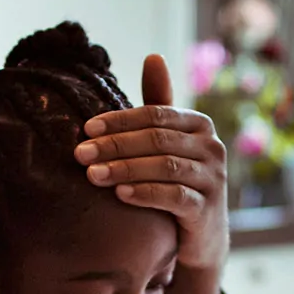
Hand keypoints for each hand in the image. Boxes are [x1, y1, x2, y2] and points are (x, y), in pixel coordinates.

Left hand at [75, 54, 228, 271]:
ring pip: (164, 167)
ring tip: (92, 175)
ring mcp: (213, 179)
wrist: (199, 238)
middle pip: (157, 139)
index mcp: (200, 125)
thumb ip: (158, 105)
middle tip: (80, 153)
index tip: (86, 129)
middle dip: (115, 145)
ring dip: (124, 169)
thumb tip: (153, 55)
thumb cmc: (177, 183)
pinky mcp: (207, 209)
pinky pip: (174, 196)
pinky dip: (145, 193)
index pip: (155, 115)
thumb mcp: (168, 144)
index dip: (119, 120)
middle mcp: (212, 147)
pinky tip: (120, 195)